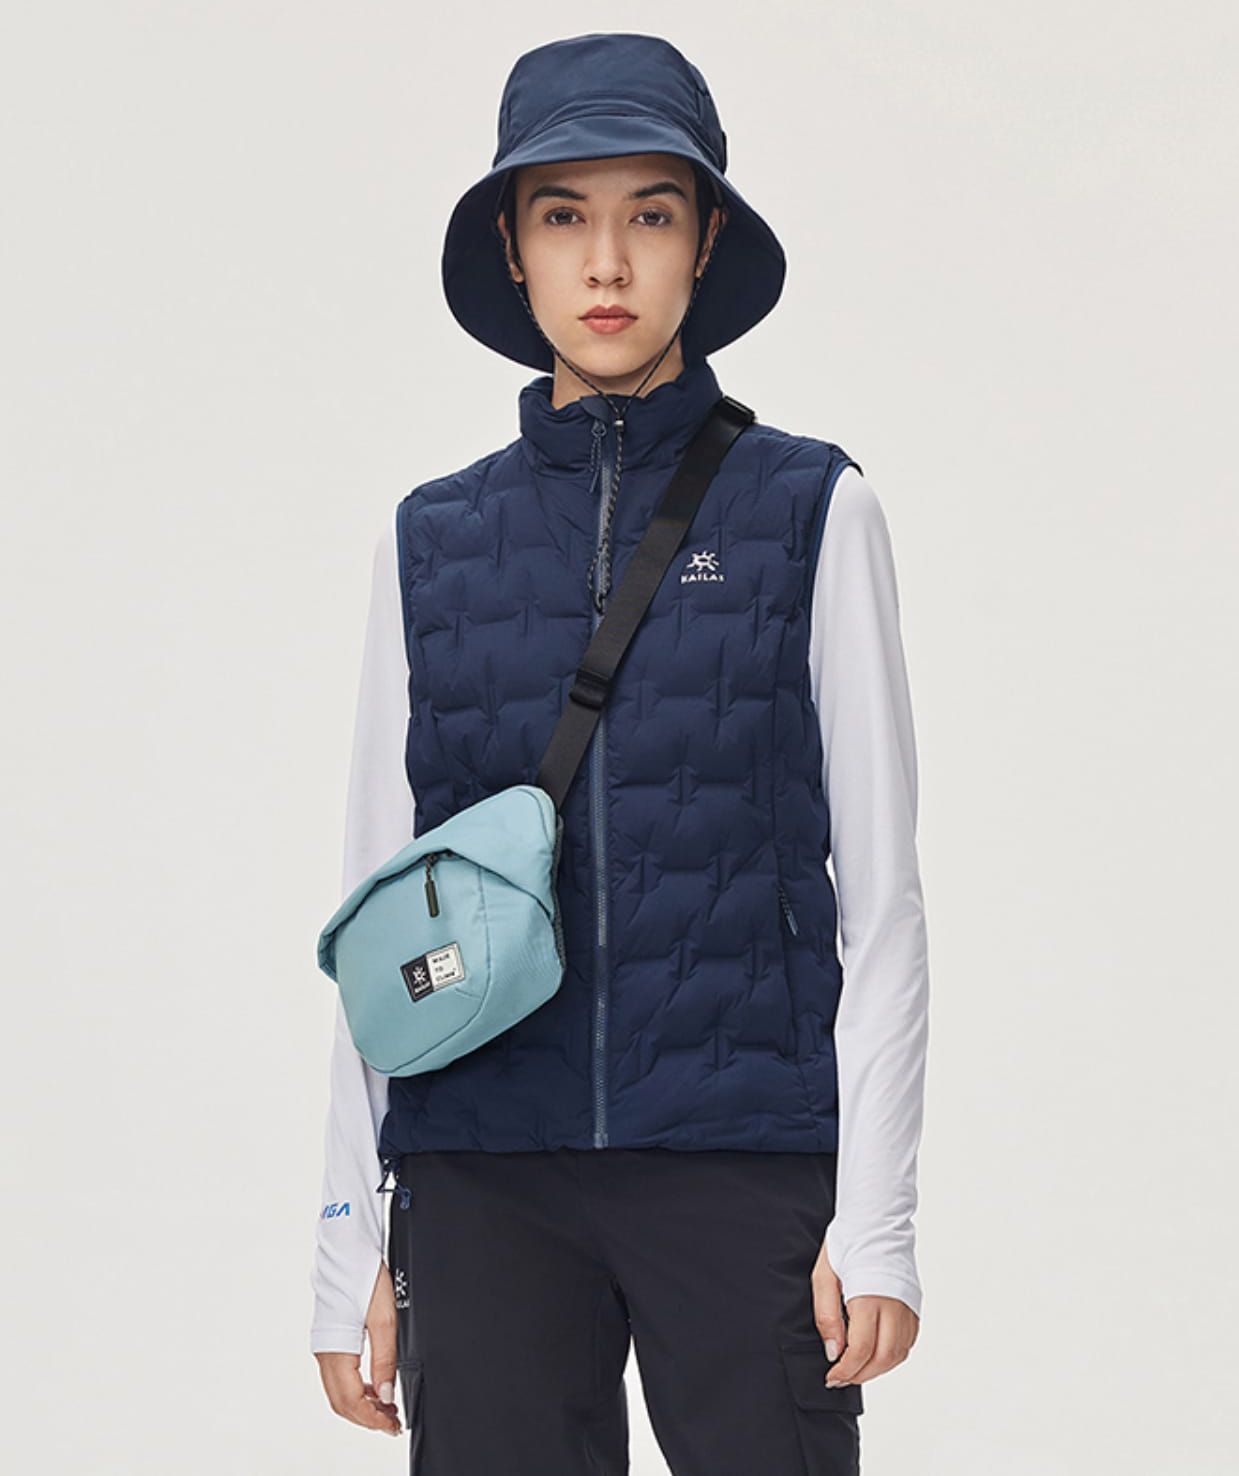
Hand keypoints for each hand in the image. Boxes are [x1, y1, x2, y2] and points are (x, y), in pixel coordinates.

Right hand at [314, 1259, 402, 1434]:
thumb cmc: (364, 1276)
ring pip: (338, 1392)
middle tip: (392, 1423)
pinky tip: (375, 1386)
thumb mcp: (385, 1318)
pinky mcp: (329, 1340)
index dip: (372, 1419)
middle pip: (341, 1402)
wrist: (348, 1249)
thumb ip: (385, 1360)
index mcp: (336, 1350)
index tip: (393, 1426)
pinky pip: (339, 1376)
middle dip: (366, 1418)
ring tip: (387, 1408)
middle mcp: (324, 1353)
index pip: (351, 1401)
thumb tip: (387, 1395)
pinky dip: (356, 1389)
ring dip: (361, 1405)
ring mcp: (324, 1347)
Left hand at [811, 1241, 918, 1388]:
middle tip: (840, 1378)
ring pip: (898, 1355)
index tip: (831, 1377)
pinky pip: (906, 1343)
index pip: (861, 1349)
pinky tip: (873, 1354)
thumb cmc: (847, 1244)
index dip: (845, 1370)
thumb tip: (833, 1352)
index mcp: (869, 1296)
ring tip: (854, 1369)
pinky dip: (891, 1356)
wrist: (876, 1222)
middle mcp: (894, 1305)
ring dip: (876, 1369)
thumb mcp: (824, 1276)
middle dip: (860, 1375)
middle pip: (882, 1358)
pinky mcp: (915, 1308)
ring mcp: (908, 1307)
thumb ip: (826, 1316)